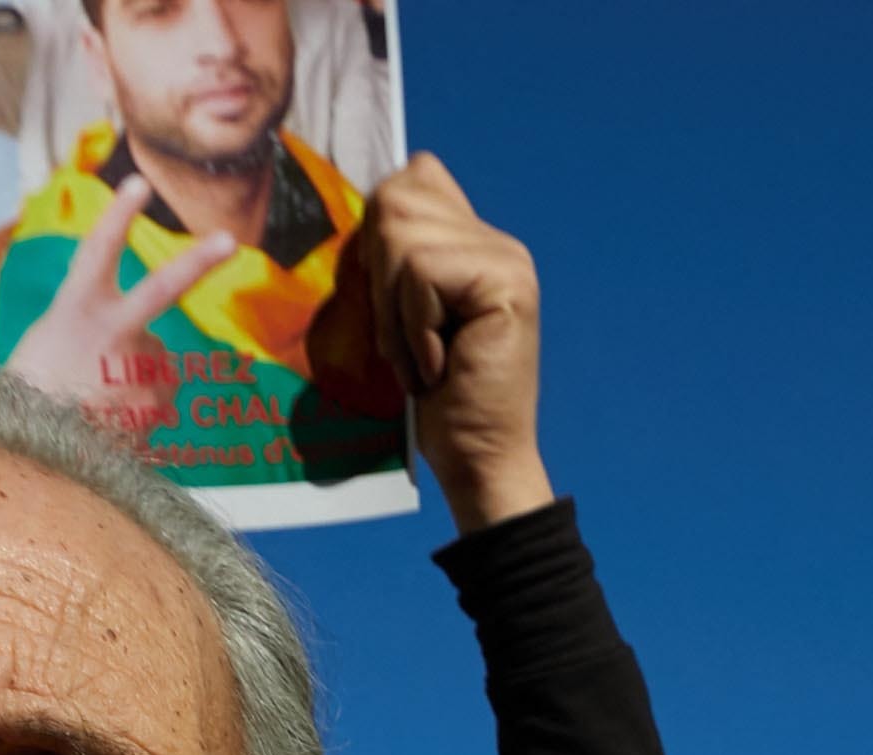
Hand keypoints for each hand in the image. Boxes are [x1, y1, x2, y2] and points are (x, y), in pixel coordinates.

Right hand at [1, 177, 230, 439]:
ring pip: (157, 357)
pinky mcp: (152, 404)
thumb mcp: (54, 339)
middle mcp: (109, 332)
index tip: (138, 182)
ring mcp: (134, 369)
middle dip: (197, 261)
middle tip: (228, 239)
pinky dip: (143, 404)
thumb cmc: (38, 388)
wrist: (30, 448)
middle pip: (161, 288)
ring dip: (138, 374)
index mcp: (76, 308)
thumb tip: (156, 344)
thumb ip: (100, 324)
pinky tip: (113, 417)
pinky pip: (161, 395)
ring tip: (100, 398)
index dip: (119, 216)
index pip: (98, 251)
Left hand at [320, 152, 548, 534]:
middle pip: (396, 198)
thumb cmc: (433, 401)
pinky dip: (412, 327)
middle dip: (378, 276)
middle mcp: (498, 243)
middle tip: (404, 341)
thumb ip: (391, 259)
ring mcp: (508, 260)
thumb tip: (364, 209)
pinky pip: (420, 273)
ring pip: (401, 235)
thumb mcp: (399, 315)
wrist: (476, 460)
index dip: (380, 232)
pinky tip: (439, 366)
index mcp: (474, 243)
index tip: (391, 303)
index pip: (415, 176)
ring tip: (422, 358)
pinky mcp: (508, 284)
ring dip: (394, 310)